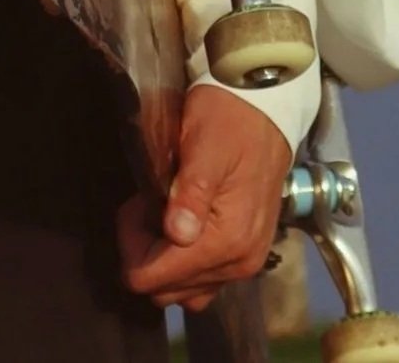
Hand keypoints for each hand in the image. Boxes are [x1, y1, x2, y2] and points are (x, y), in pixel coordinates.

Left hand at [115, 82, 292, 314]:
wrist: (267, 106)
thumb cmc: (228, 119)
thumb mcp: (203, 146)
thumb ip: (190, 193)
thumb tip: (176, 234)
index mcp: (226, 241)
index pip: (154, 278)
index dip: (131, 244)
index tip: (135, 203)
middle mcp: (239, 263)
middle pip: (166, 291)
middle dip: (145, 252)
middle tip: (146, 204)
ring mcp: (246, 263)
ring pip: (184, 291)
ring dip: (164, 260)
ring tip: (162, 212)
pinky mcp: (247, 253)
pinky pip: (205, 281)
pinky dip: (185, 262)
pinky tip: (182, 222)